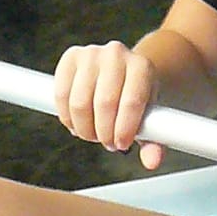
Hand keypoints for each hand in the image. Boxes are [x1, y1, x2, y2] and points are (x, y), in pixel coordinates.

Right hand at [53, 41, 164, 164]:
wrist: (124, 72)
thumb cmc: (137, 98)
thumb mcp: (150, 117)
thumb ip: (155, 140)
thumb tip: (152, 162)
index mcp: (141, 66)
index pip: (132, 101)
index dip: (124, 129)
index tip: (120, 144)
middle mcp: (116, 54)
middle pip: (104, 103)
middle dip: (103, 132)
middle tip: (108, 143)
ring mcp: (91, 54)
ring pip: (79, 102)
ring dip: (84, 128)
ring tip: (93, 134)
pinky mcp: (70, 58)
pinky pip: (61, 95)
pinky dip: (67, 117)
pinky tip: (77, 124)